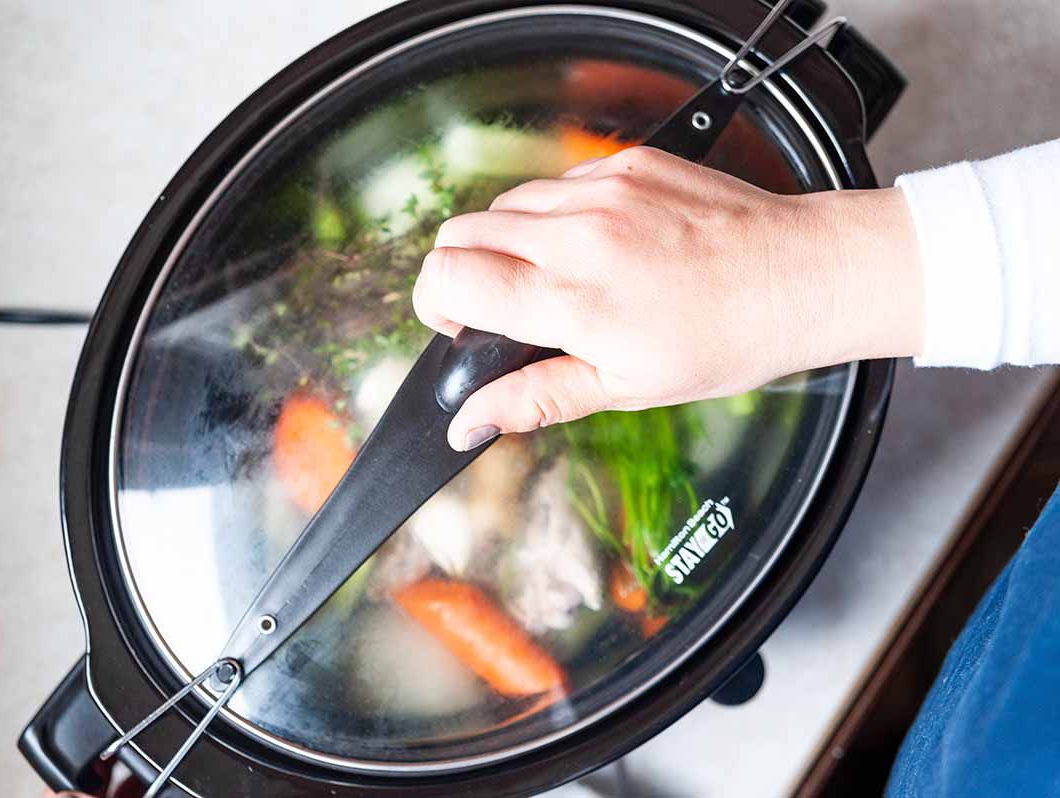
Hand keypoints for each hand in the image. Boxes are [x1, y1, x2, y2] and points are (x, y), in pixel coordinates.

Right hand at [413, 147, 923, 450]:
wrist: (801, 275)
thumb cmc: (726, 338)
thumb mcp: (626, 387)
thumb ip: (535, 398)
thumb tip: (470, 423)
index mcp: (572, 300)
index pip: (449, 276)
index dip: (435, 304)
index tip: (459, 324)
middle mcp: (577, 235)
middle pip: (459, 232)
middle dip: (460, 272)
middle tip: (500, 307)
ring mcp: (601, 191)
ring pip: (502, 205)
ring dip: (504, 242)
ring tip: (553, 278)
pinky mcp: (624, 164)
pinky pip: (554, 183)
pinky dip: (552, 215)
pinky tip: (593, 245)